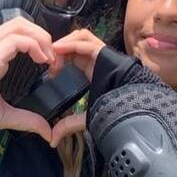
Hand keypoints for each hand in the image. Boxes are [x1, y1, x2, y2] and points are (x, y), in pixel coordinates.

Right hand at [0, 18, 60, 141]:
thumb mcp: (3, 116)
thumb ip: (26, 119)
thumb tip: (47, 132)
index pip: (17, 33)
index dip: (38, 42)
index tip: (51, 64)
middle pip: (20, 23)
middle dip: (42, 35)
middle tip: (54, 57)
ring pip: (19, 26)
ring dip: (40, 39)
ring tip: (49, 58)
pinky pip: (14, 41)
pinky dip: (33, 46)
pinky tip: (41, 61)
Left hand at [49, 30, 106, 146]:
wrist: (127, 109)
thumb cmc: (111, 111)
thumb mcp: (83, 117)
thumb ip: (67, 125)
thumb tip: (51, 140)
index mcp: (93, 70)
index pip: (74, 54)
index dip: (60, 58)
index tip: (50, 72)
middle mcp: (97, 59)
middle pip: (76, 42)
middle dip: (60, 49)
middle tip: (49, 62)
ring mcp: (102, 54)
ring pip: (81, 36)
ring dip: (65, 43)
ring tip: (53, 54)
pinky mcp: (103, 52)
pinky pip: (84, 42)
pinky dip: (70, 44)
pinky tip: (59, 51)